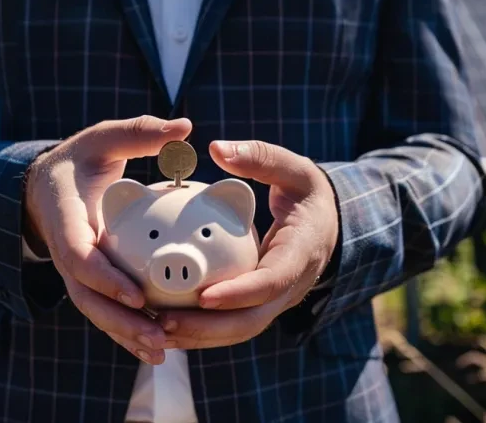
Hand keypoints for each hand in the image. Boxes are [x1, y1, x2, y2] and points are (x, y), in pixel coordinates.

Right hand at [25, 115, 191, 364]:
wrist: (46, 188)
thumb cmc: (80, 159)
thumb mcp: (103, 138)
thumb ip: (140, 132)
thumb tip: (184, 128)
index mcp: (67, 218)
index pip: (79, 255)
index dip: (105, 278)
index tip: (136, 294)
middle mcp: (68, 252)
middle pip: (87, 296)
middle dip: (120, 320)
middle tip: (157, 336)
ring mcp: (76, 272)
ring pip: (96, 312)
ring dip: (126, 334)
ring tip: (162, 351)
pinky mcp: (89, 283)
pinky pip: (106, 312)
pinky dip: (127, 333)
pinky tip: (158, 352)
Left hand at [158, 140, 338, 349]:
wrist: (329, 226)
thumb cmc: (309, 194)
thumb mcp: (295, 170)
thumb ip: (260, 157)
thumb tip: (218, 149)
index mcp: (300, 255)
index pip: (271, 283)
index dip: (239, 294)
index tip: (204, 295)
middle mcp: (288, 288)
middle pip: (250, 321)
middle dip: (208, 327)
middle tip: (166, 321)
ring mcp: (274, 302)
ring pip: (237, 330)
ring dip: (198, 335)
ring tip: (156, 328)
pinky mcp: (258, 306)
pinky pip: (230, 324)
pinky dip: (200, 329)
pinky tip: (163, 322)